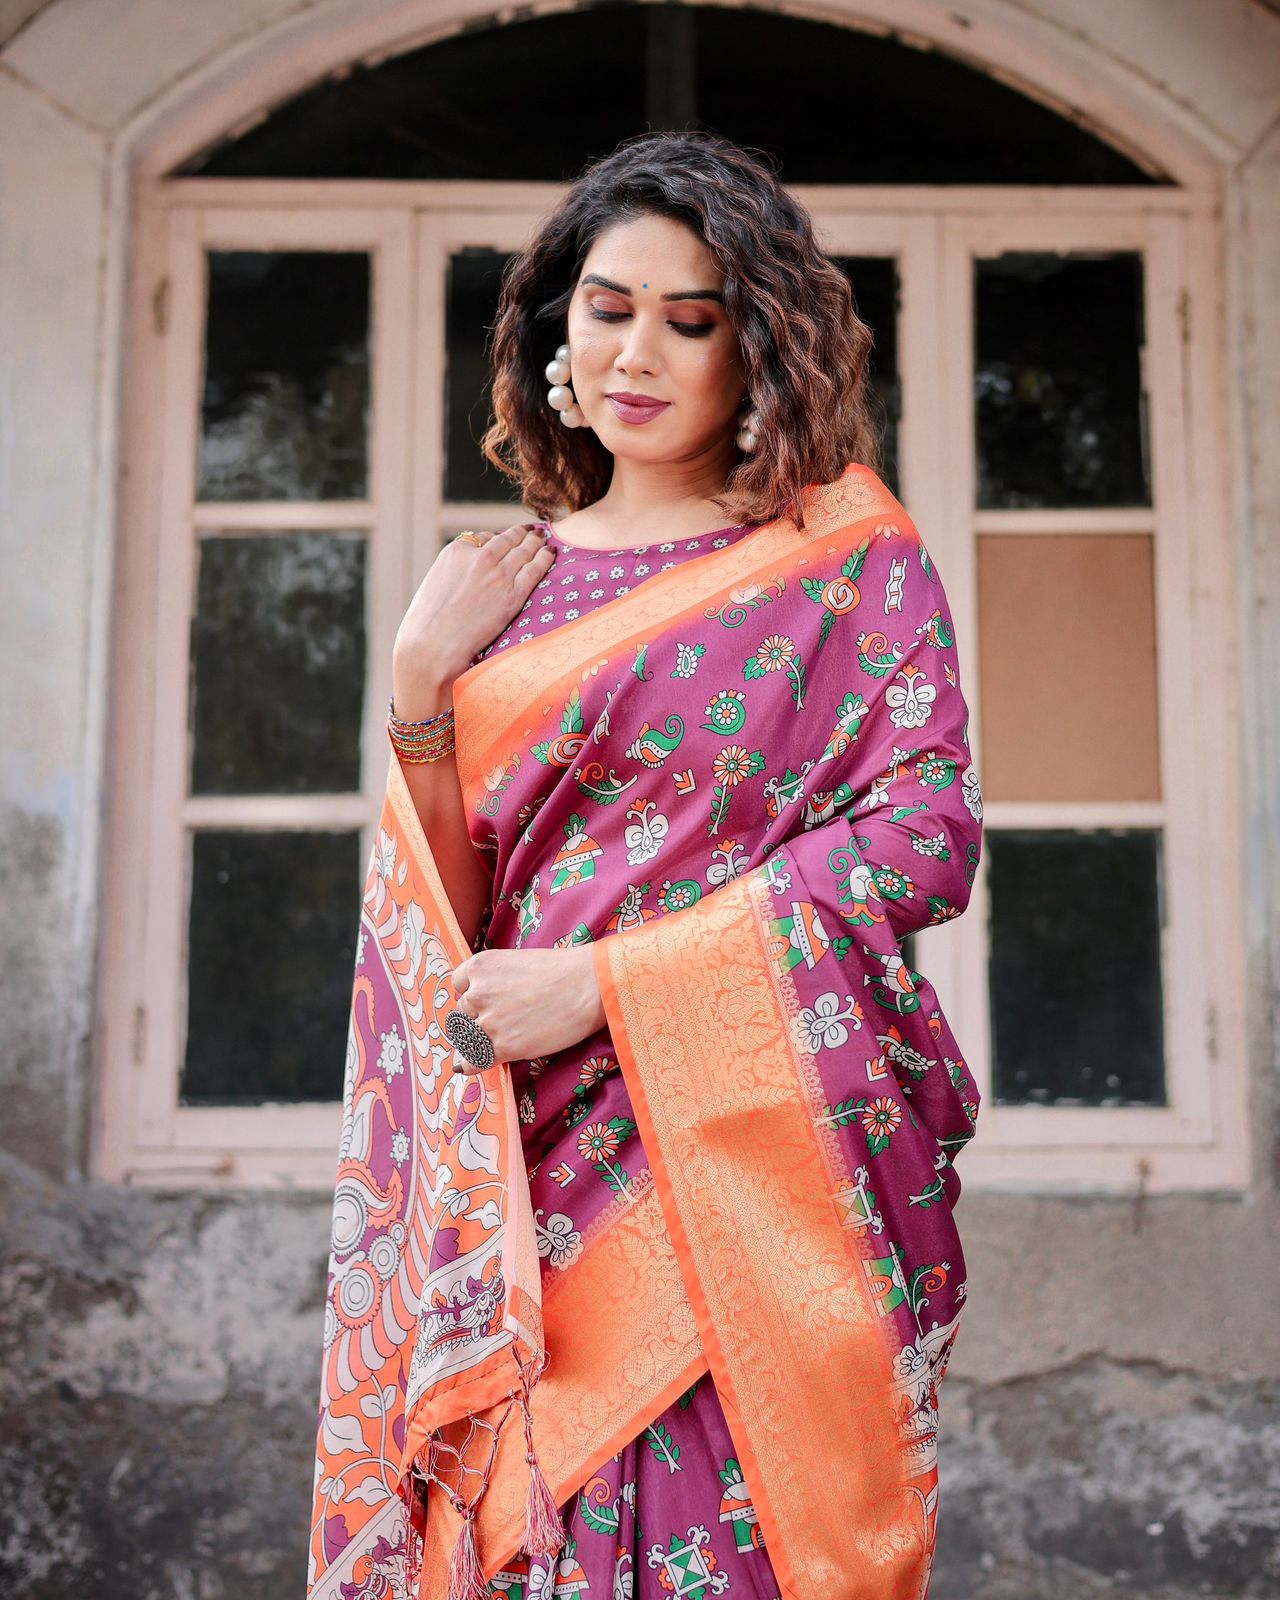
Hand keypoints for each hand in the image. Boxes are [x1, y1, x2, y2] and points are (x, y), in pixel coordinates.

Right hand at [393, 524, 555, 712]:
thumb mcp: (436, 582)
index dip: (496, 540)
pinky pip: (535, 570)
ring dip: (535, 542)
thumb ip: (455, 571)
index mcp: (457, 551)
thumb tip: (467, 574)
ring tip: (543, 538)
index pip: (483, 538)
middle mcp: (480, 558)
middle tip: (531, 531)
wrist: (433, 644)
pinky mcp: (513, 595)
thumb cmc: (427, 622)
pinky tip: (550, 553)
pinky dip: (544, 558)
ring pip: (523, 551)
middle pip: (507, 540)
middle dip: (520, 534)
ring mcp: (498, 575)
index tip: (503, 541)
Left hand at [447, 946, 604, 1073]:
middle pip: (463, 1012)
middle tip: (502, 1021)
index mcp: (481, 966)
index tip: (483, 1002)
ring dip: (478, 1039)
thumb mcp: (517, 963)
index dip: (472, 995)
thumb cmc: (563, 972)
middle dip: (478, 1017)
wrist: (588, 987)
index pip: (460, 985)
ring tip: (500, 1038)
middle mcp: (478, 992)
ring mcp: (488, 1021)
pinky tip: (470, 1065)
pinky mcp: (502, 1047)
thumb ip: (497, 980)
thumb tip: (486, 1003)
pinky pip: (474, 1061)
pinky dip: (471, 1064)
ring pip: (467, 1037)